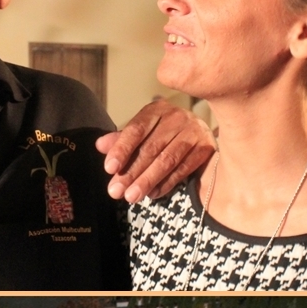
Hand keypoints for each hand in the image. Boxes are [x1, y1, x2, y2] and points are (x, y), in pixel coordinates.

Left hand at [97, 101, 216, 203]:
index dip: (122, 149)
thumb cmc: (164, 133)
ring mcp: (194, 131)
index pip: (136, 129)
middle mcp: (177, 117)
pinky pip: (184, 168)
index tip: (109, 168)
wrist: (200, 131)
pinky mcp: (206, 147)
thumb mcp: (142, 132)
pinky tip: (153, 193)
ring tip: (132, 196)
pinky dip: (167, 183)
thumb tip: (100, 145)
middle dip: (131, 172)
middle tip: (116, 191)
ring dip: (147, 180)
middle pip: (151, 148)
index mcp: (157, 110)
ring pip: (167, 160)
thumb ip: (121, 140)